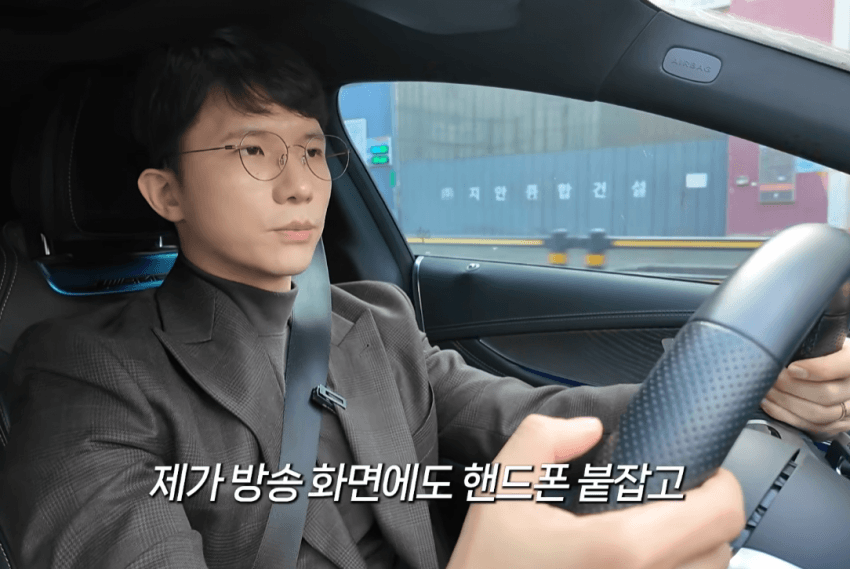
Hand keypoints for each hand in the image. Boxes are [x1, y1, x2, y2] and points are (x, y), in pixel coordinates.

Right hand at [446, 415, 744, 568]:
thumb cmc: (490, 566)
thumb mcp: (501, 489)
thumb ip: (543, 440)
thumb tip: (589, 429)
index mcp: (621, 549)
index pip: (719, 515)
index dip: (721, 485)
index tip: (702, 472)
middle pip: (722, 547)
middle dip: (708, 514)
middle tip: (679, 496)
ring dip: (696, 548)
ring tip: (661, 529)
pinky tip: (646, 558)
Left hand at [761, 337, 849, 437]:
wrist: (841, 373)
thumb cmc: (827, 353)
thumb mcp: (825, 343)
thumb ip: (812, 347)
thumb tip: (782, 346)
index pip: (838, 367)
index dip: (813, 369)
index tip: (790, 367)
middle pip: (824, 394)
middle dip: (790, 387)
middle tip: (770, 379)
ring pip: (818, 414)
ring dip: (785, 404)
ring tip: (767, 391)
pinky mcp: (841, 424)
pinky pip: (814, 427)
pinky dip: (788, 417)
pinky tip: (771, 405)